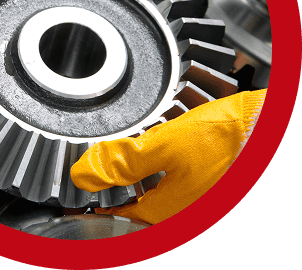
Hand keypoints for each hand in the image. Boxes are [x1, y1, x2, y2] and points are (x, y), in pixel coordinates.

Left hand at [70, 89, 266, 223]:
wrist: (262, 124)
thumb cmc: (223, 137)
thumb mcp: (163, 144)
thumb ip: (122, 161)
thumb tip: (85, 175)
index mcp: (169, 211)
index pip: (122, 216)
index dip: (98, 205)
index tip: (79, 198)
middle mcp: (183, 212)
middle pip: (137, 210)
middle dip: (115, 196)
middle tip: (92, 179)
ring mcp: (196, 201)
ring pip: (153, 200)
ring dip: (134, 186)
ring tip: (114, 168)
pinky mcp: (205, 187)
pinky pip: (171, 190)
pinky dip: (154, 178)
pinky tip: (150, 159)